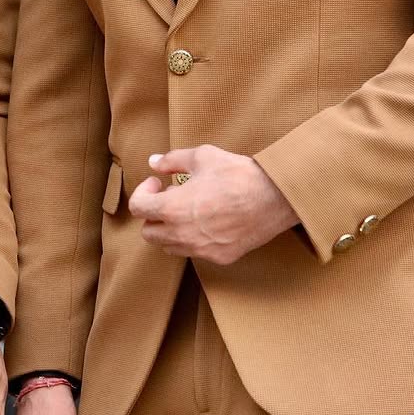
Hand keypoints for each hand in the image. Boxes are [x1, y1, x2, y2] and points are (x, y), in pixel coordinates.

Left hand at [128, 145, 299, 265]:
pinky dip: (191, 239)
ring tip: (187, 209)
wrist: (275, 197)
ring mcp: (201, 249)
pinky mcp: (220, 257)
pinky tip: (206, 221)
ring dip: (170, 229)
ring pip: (169, 246)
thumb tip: (153, 162)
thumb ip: (172, 160)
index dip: (143, 192)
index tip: (157, 183)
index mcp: (173, 208)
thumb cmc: (237, 174)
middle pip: (149, 233)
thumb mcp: (202, 157)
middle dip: (153, 214)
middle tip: (169, 197)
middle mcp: (183, 234)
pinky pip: (194, 252)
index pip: (138, 208)